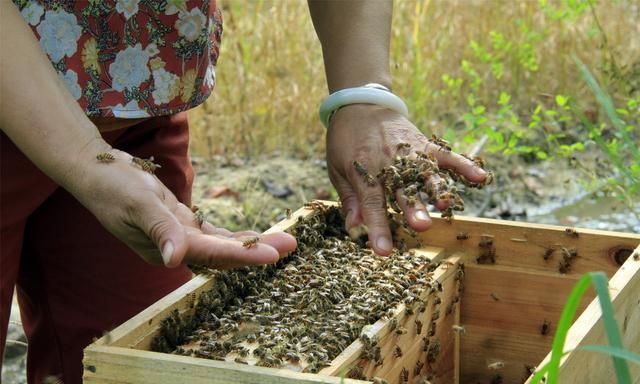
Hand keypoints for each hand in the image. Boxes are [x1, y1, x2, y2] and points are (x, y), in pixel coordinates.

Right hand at [66, 142, 296, 268]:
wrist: (95, 171)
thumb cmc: (112, 185)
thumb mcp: (137, 204)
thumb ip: (159, 230)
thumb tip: (173, 260)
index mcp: (165, 248)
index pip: (211, 253)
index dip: (243, 254)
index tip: (273, 254)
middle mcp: (175, 249)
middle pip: (223, 253)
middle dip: (258, 250)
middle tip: (292, 245)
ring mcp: (178, 237)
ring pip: (222, 244)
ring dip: (251, 243)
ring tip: (285, 240)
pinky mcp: (180, 224)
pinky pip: (212, 234)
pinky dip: (232, 235)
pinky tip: (254, 235)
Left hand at [326, 104, 487, 255]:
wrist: (359, 103)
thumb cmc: (345, 140)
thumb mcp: (336, 168)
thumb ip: (349, 198)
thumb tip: (355, 227)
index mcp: (362, 169)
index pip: (371, 203)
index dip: (377, 227)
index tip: (382, 250)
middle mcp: (388, 161)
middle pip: (401, 188)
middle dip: (411, 208)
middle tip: (420, 226)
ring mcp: (409, 152)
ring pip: (425, 173)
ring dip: (435, 188)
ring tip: (444, 204)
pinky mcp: (424, 144)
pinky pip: (445, 155)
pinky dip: (463, 165)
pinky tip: (480, 178)